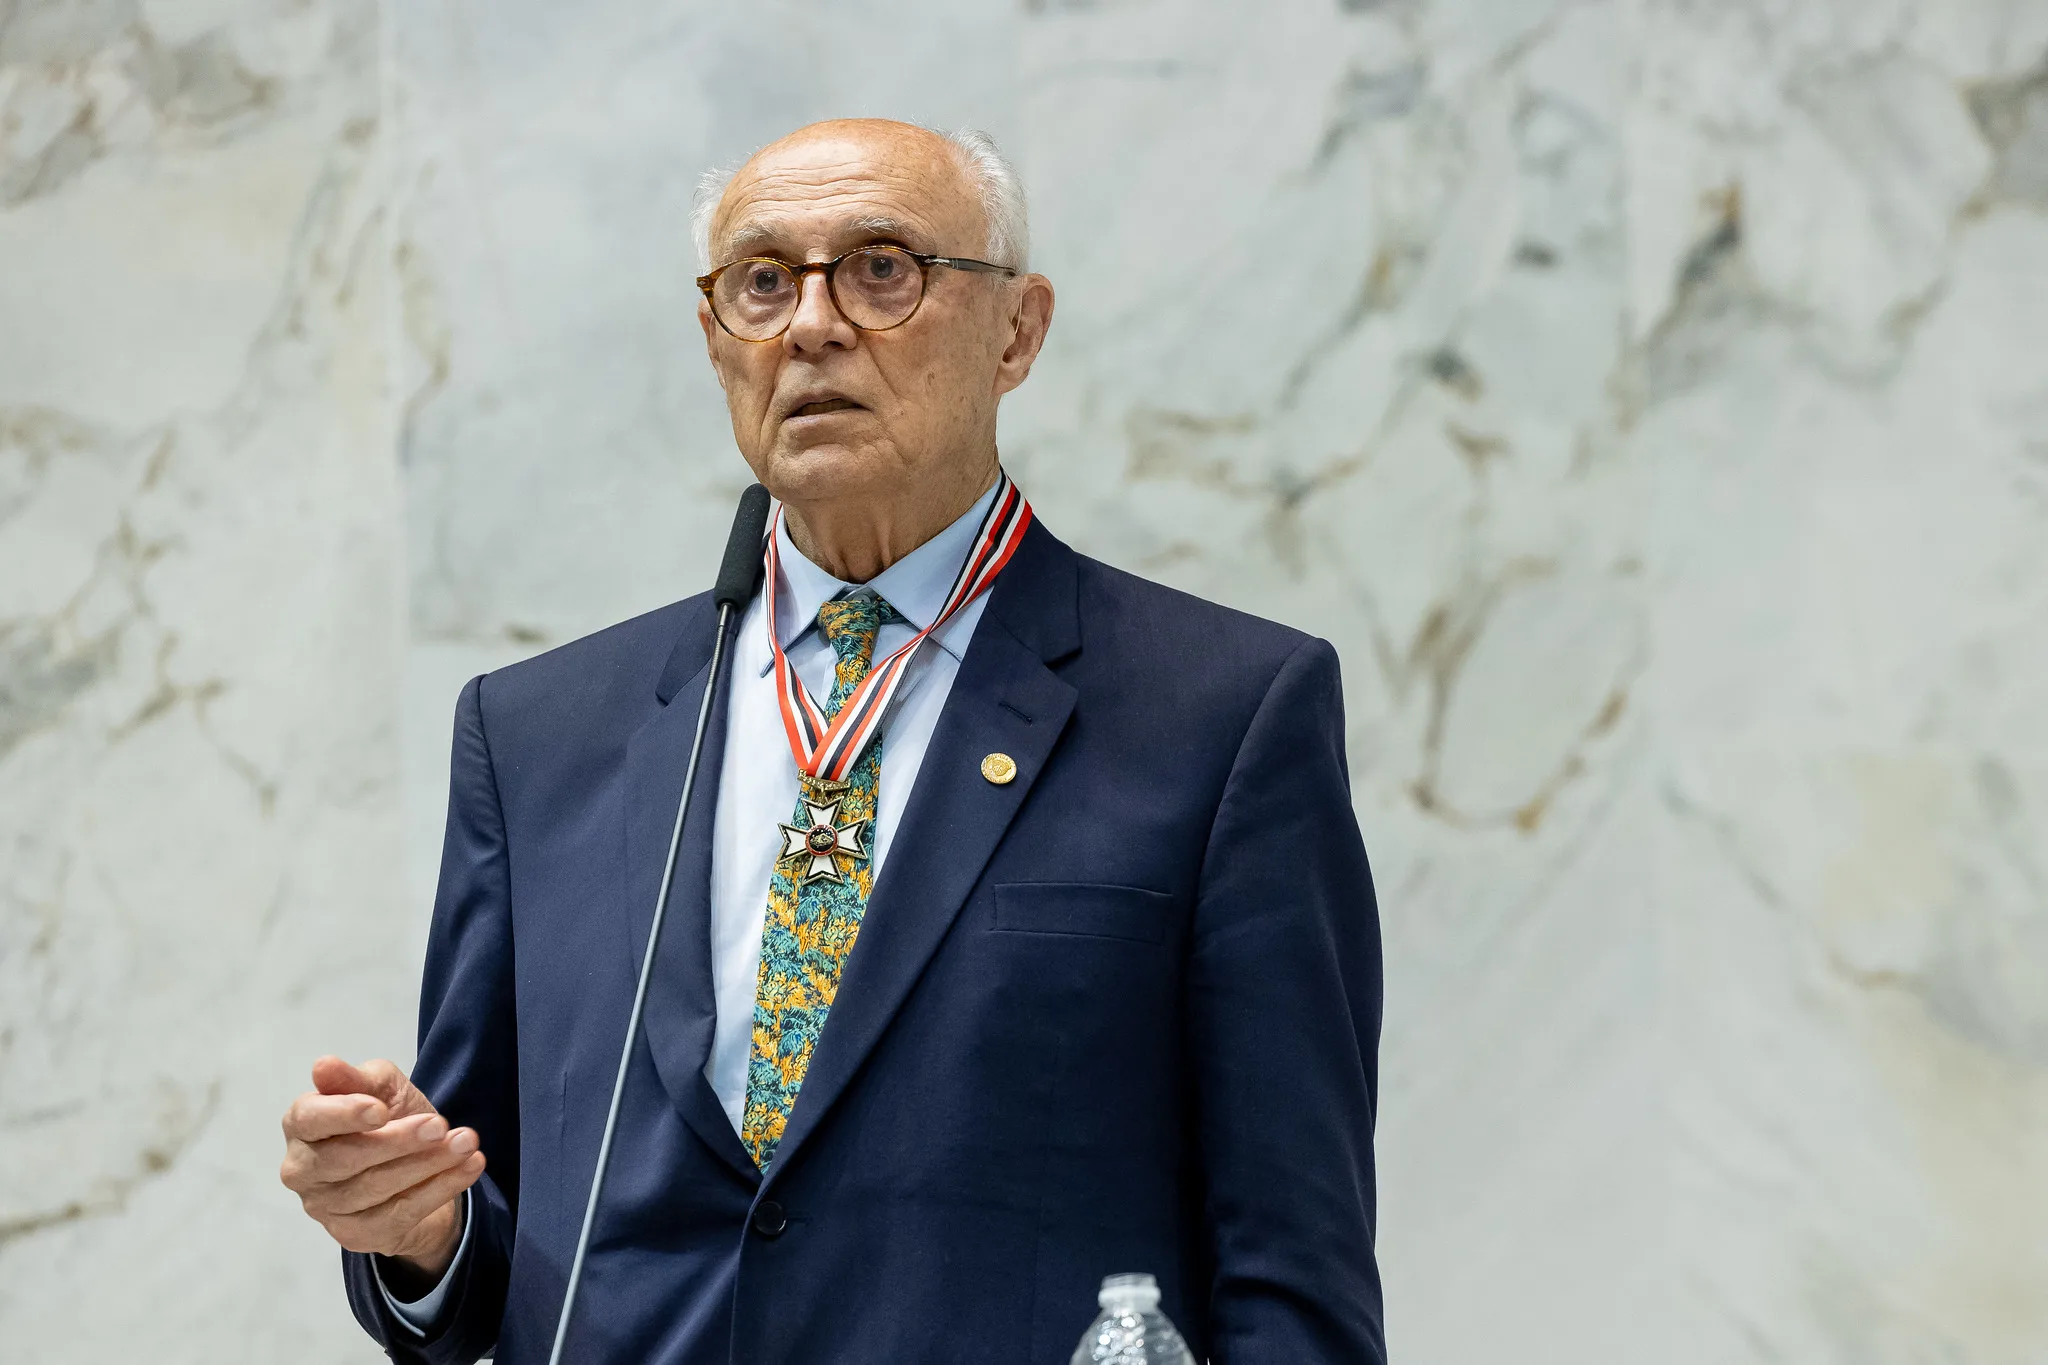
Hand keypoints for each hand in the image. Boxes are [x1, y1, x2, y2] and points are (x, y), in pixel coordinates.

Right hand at [279, 1056, 484, 1288]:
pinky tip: (469, 1166)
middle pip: (343, 1159)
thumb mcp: (382, 1088)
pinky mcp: (356, 1235)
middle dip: (397, 1141)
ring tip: (467, 1142)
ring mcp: (327, 1208)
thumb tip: (324, 1065)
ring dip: (428, 1163)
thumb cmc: (390, 1117)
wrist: (419, 1165)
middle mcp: (303, 1171)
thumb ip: (357, 1078)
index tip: (381, 1109)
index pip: (307, 1119)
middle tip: (440, 1125)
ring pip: (375, 1188)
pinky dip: (440, 1188)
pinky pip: (400, 1214)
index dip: (343, 1115)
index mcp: (302, 1126)